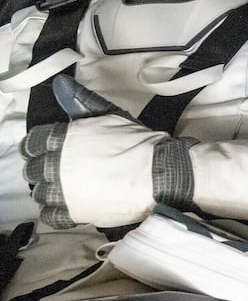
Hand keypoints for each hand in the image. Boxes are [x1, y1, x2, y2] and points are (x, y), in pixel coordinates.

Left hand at [21, 76, 181, 228]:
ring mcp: (64, 190)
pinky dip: (56, 212)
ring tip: (68, 190)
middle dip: (44, 170)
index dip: (39, 148)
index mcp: (63, 139)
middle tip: (61, 172)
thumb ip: (82, 102)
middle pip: (33, 170)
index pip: (33, 143)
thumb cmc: (140, 144)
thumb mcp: (110, 116)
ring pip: (40, 194)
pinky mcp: (74, 212)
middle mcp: (57, 164)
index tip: (47, 152)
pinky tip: (68, 207)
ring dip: (50, 191)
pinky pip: (51, 216)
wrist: (161, 174)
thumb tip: (61, 85)